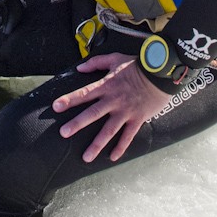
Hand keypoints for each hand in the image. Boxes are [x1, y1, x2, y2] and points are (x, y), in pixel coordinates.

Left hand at [53, 53, 172, 162]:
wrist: (161, 73)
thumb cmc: (138, 65)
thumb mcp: (115, 58)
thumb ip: (96, 63)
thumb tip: (80, 68)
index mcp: (107, 85)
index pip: (84, 93)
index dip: (70, 100)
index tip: (56, 107)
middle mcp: (114, 100)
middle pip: (92, 114)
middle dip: (77, 124)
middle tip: (64, 133)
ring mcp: (126, 111)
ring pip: (109, 130)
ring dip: (97, 144)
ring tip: (86, 157)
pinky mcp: (137, 119)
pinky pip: (128, 136)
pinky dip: (120, 147)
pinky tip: (112, 157)